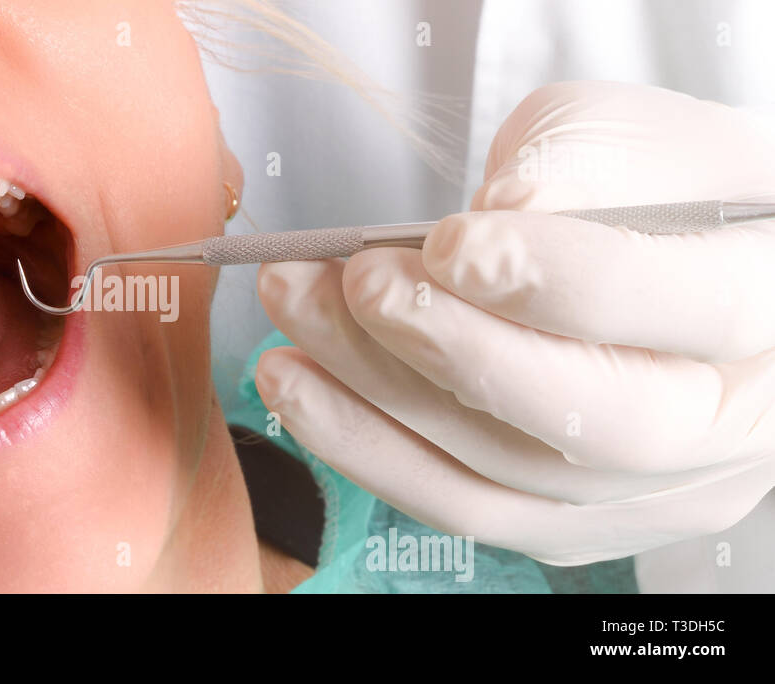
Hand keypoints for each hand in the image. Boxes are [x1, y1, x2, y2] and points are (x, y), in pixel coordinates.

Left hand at [256, 81, 774, 564]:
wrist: (655, 263)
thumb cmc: (648, 186)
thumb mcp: (625, 137)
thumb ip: (576, 165)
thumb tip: (498, 215)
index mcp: (768, 299)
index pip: (674, 306)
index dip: (551, 279)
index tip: (447, 243)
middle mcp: (734, 421)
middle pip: (598, 422)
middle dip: (456, 352)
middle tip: (358, 284)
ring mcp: (657, 490)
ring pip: (514, 478)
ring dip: (380, 399)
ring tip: (294, 320)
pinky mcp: (576, 522)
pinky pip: (468, 509)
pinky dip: (370, 451)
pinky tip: (301, 387)